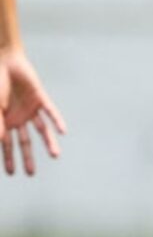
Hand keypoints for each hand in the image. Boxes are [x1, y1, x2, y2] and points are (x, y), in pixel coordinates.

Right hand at [1, 50, 66, 175]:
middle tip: (30, 174)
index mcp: (5, 121)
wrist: (3, 62)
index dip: (8, 158)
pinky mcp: (40, 98)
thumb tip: (0, 141)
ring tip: (55, 156)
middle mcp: (19, 118)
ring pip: (41, 130)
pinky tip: (63, 132)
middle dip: (27, 157)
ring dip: (48, 142)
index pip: (7, 144)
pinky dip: (57, 121)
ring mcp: (30, 109)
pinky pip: (51, 111)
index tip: (12, 174)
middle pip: (24, 142)